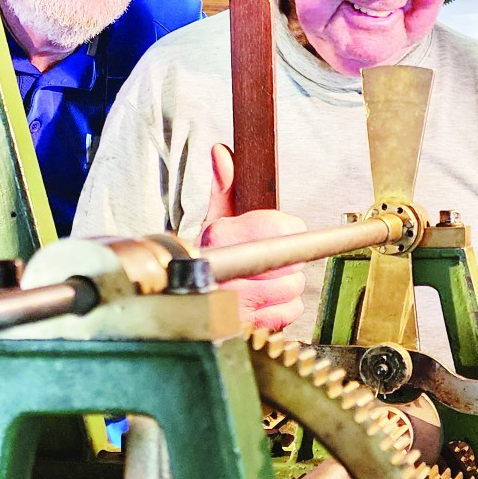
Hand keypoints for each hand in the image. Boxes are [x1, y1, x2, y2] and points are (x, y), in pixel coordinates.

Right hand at [199, 143, 307, 331]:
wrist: (185, 301)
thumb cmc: (205, 260)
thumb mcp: (212, 220)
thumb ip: (224, 187)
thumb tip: (222, 153)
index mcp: (220, 237)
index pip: (279, 230)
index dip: (289, 230)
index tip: (288, 231)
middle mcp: (227, 270)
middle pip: (290, 262)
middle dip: (287, 262)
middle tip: (270, 261)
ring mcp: (236, 302)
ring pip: (292, 289)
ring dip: (286, 287)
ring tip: (265, 282)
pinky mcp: (248, 325)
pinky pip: (288, 313)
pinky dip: (282, 309)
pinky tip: (263, 302)